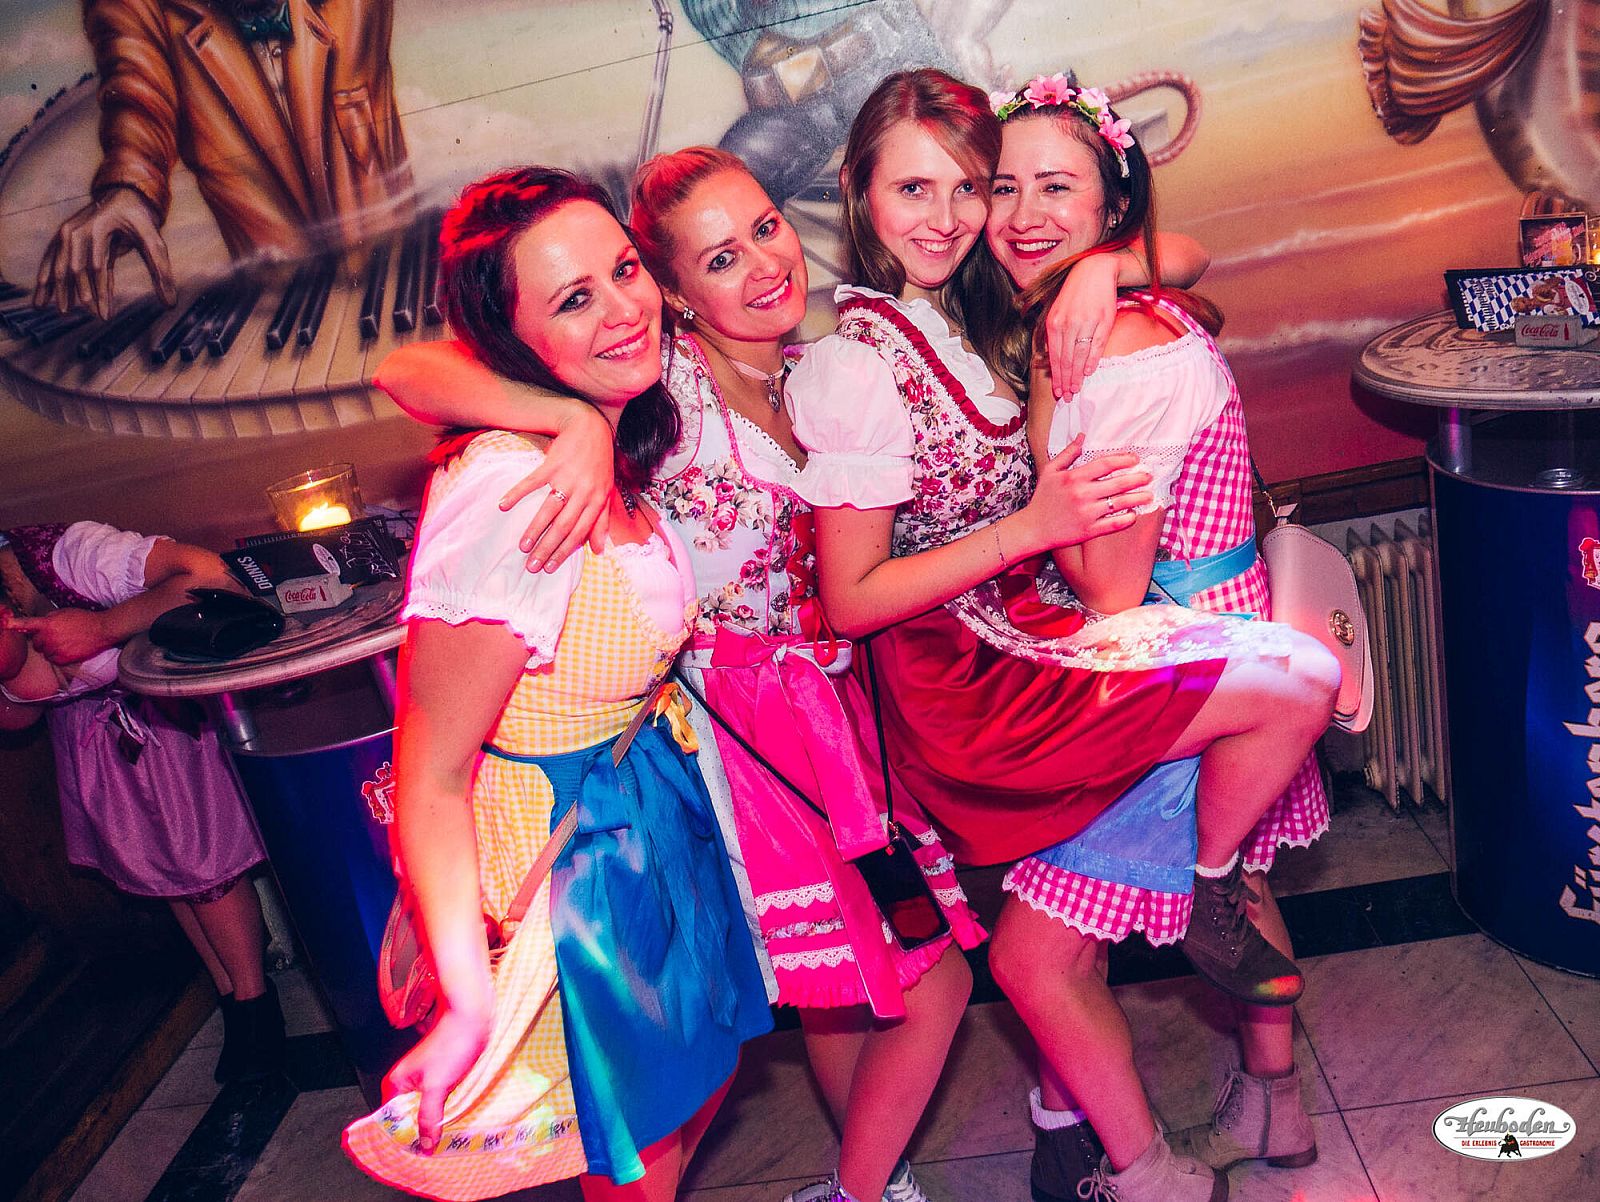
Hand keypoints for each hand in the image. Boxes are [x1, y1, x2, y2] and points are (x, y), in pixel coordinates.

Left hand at [5, 608, 113, 665]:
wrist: (102, 629)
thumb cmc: (84, 619)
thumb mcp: (64, 612)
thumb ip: (49, 619)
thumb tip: (41, 624)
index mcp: (48, 623)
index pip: (27, 624)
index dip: (14, 625)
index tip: (5, 625)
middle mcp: (49, 637)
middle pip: (36, 642)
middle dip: (43, 640)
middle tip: (56, 636)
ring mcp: (56, 649)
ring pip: (45, 652)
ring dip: (51, 649)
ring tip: (65, 643)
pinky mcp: (63, 658)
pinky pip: (53, 660)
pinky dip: (59, 656)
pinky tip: (69, 649)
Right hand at [34, 186, 177, 319]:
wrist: (122, 195)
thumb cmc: (139, 220)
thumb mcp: (154, 242)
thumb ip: (161, 272)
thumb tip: (170, 305)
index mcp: (99, 228)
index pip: (97, 266)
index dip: (100, 293)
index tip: (104, 316)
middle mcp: (78, 229)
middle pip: (73, 267)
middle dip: (76, 293)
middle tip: (81, 316)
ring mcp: (66, 231)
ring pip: (57, 263)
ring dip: (52, 287)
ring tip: (44, 308)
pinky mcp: (63, 237)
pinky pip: (52, 259)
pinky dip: (46, 276)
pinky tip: (42, 295)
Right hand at [382, 1005, 490, 1153]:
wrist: (472, 1018)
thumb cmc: (452, 1044)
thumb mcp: (437, 1086)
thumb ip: (428, 1117)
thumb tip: (425, 1146)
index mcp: (396, 1084)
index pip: (391, 1122)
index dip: (403, 1139)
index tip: (416, 1156)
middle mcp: (406, 1083)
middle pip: (408, 1118)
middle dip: (419, 1133)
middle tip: (433, 1152)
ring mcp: (424, 1080)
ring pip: (424, 1110)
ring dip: (433, 1124)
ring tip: (443, 1142)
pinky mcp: (440, 1078)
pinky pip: (438, 1102)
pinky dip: (443, 1113)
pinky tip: (452, 1123)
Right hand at [499, 406, 613, 571]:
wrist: (590, 428)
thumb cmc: (598, 463)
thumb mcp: (606, 492)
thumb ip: (602, 522)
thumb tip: (599, 550)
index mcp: (596, 501)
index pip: (578, 533)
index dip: (564, 552)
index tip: (550, 568)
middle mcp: (583, 492)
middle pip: (563, 526)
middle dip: (547, 549)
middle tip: (532, 566)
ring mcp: (567, 478)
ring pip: (549, 510)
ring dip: (534, 529)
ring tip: (522, 546)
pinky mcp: (552, 464)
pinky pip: (532, 482)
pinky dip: (517, 494)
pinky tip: (503, 506)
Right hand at [1017, 435, 1153, 551]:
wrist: (1033, 528)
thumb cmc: (1042, 499)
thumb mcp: (1050, 471)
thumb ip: (1067, 453)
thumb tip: (1082, 436)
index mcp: (1074, 477)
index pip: (1105, 464)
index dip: (1124, 460)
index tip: (1135, 459)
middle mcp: (1082, 494)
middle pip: (1118, 483)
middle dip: (1137, 478)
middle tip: (1148, 476)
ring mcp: (1087, 513)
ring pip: (1119, 503)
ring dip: (1138, 498)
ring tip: (1149, 495)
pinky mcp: (1089, 531)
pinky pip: (1113, 524)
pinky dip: (1126, 519)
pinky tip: (1134, 514)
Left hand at [1043, 253, 1120, 399]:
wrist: (1095, 271)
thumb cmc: (1075, 294)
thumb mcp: (1058, 310)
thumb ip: (1054, 333)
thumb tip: (1051, 357)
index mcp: (1054, 323)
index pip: (1054, 357)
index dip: (1056, 377)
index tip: (1057, 392)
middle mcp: (1068, 324)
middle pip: (1066, 360)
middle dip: (1065, 381)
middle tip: (1066, 397)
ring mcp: (1085, 322)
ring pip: (1080, 356)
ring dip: (1078, 376)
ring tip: (1076, 389)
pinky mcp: (1102, 320)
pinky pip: (1096, 346)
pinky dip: (1092, 361)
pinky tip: (1089, 373)